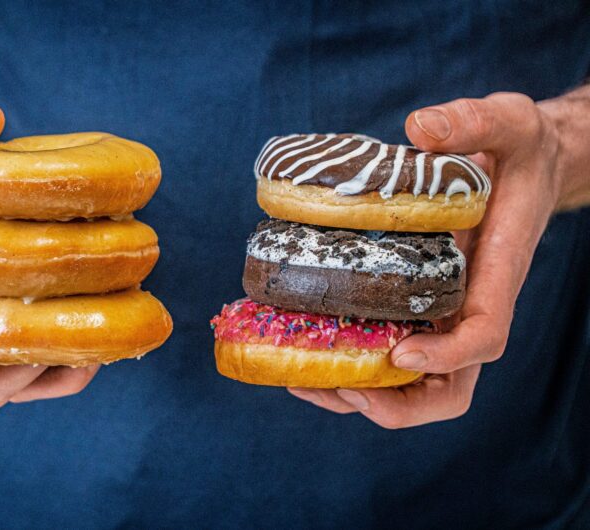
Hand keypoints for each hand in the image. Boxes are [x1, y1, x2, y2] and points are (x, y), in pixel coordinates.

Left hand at [290, 92, 562, 427]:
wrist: (526, 167)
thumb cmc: (519, 149)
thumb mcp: (507, 121)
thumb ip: (471, 122)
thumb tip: (418, 127)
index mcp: (498, 273)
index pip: (484, 335)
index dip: (447, 356)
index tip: (401, 353)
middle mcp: (471, 306)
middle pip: (450, 387)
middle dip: (399, 403)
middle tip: (340, 388)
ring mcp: (445, 314)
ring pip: (416, 385)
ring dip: (362, 395)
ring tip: (302, 379)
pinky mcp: (419, 307)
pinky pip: (391, 354)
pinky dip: (353, 367)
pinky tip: (303, 353)